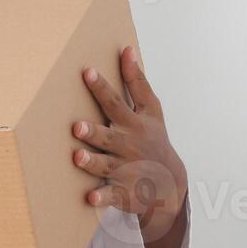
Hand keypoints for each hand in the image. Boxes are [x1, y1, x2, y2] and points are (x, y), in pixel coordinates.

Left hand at [72, 47, 188, 247]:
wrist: (169, 183)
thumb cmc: (153, 139)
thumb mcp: (151, 110)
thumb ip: (137, 81)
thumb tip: (126, 49)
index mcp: (133, 123)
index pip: (116, 102)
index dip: (102, 87)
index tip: (87, 72)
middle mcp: (129, 145)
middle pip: (109, 137)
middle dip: (93, 132)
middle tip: (76, 126)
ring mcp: (127, 169)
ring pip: (106, 165)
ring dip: (92, 162)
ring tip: (78, 157)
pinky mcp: (125, 192)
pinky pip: (113, 196)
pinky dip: (103, 197)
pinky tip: (90, 198)